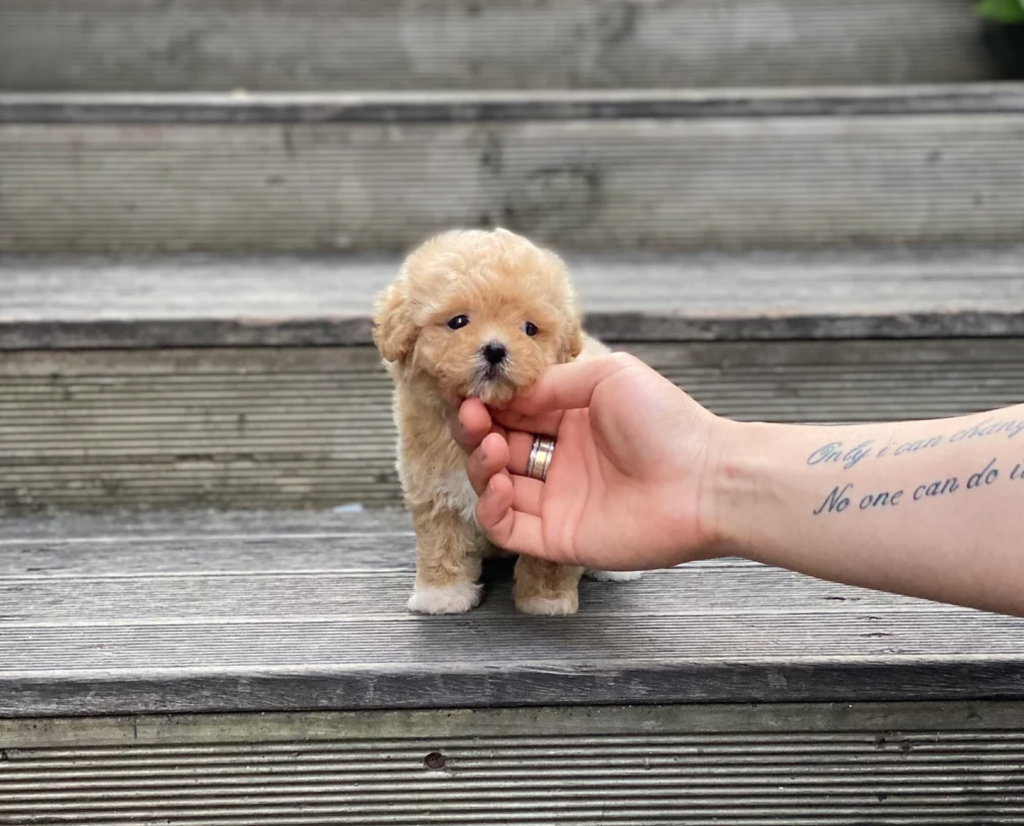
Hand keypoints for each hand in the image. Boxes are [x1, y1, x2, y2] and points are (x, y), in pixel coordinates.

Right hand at [453, 353, 730, 569]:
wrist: (705, 481)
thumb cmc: (667, 423)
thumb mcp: (609, 376)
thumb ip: (553, 383)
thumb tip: (508, 395)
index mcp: (571, 421)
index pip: (513, 412)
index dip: (487, 402)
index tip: (468, 391)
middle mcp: (560, 461)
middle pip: (496, 448)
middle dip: (475, 431)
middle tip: (472, 417)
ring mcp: (557, 501)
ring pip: (494, 487)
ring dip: (480, 465)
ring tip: (491, 447)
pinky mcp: (559, 537)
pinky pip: (508, 529)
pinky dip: (491, 508)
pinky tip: (499, 484)